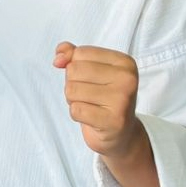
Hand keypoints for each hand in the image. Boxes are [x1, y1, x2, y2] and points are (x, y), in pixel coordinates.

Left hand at [55, 42, 144, 159]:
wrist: (121, 133)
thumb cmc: (102, 97)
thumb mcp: (90, 70)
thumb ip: (72, 54)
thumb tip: (58, 57)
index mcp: (124, 62)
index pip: (80, 53)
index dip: (76, 67)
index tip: (92, 80)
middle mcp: (127, 79)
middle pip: (74, 70)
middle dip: (73, 84)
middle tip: (90, 96)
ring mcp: (122, 100)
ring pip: (71, 89)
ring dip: (73, 100)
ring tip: (91, 106)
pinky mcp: (114, 121)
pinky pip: (75, 110)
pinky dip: (76, 114)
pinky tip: (91, 117)